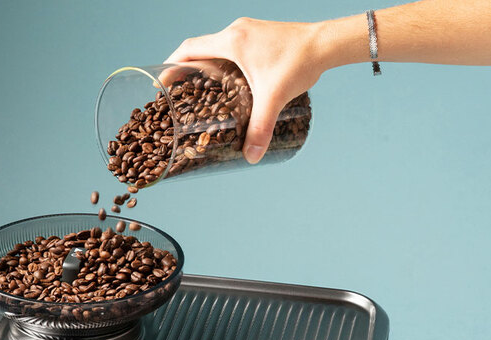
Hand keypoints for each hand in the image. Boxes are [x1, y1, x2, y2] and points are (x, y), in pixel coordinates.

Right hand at [166, 17, 326, 163]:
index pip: (189, 48)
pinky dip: (224, 63)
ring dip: (206, 65)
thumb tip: (251, 157)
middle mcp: (237, 31)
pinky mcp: (260, 36)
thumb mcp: (274, 98)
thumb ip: (260, 129)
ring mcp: (249, 31)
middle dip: (187, 69)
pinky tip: (230, 82)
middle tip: (180, 91)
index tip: (163, 82)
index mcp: (232, 41)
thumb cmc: (299, 63)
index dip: (172, 65)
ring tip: (201, 89)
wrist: (327, 44)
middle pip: (200, 48)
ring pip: (217, 47)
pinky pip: (233, 47)